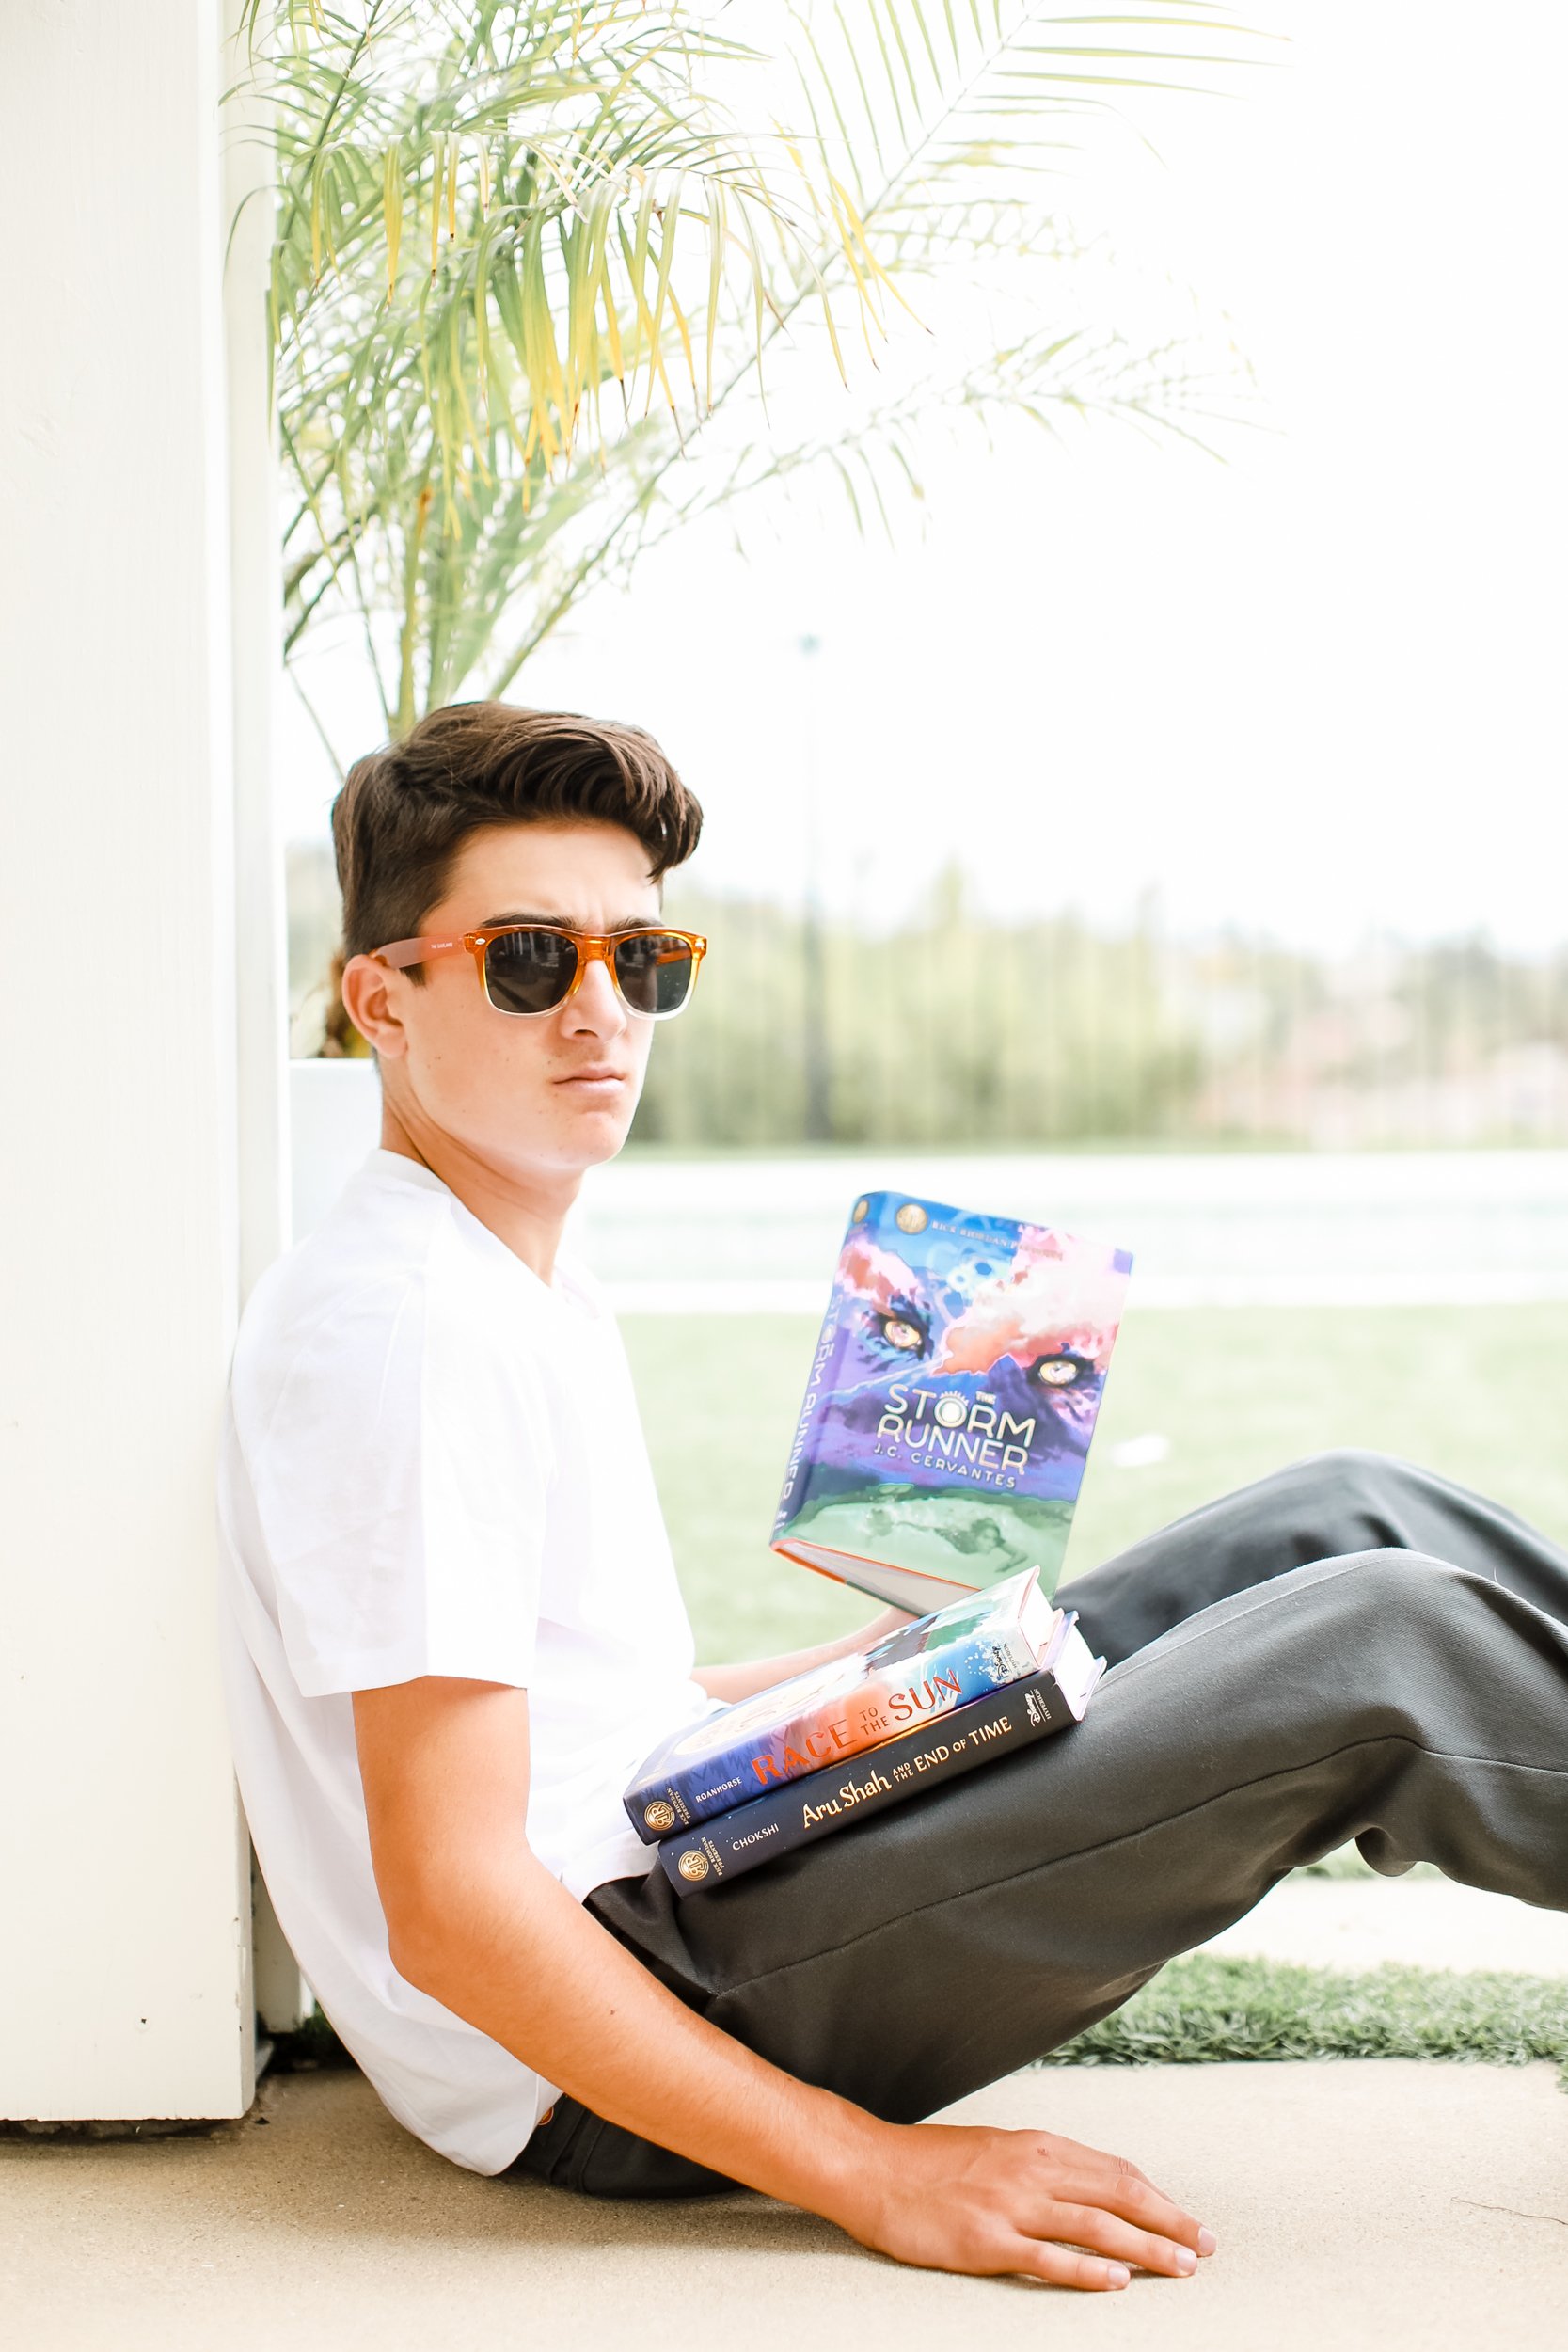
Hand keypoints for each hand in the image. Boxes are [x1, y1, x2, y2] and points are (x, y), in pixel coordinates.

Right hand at [835, 2119, 1215, 2289]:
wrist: (873, 2168)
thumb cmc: (933, 2163)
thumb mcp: (998, 2149)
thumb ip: (1044, 2168)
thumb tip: (1093, 2190)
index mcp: (1038, 2145)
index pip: (1116, 2172)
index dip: (1159, 2198)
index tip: (1189, 2221)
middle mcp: (1032, 2170)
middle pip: (1118, 2196)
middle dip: (1169, 2222)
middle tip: (1207, 2247)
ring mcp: (1010, 2205)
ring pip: (1095, 2226)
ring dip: (1146, 2248)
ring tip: (1181, 2268)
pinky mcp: (986, 2240)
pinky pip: (1048, 2258)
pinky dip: (1087, 2270)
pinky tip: (1116, 2281)